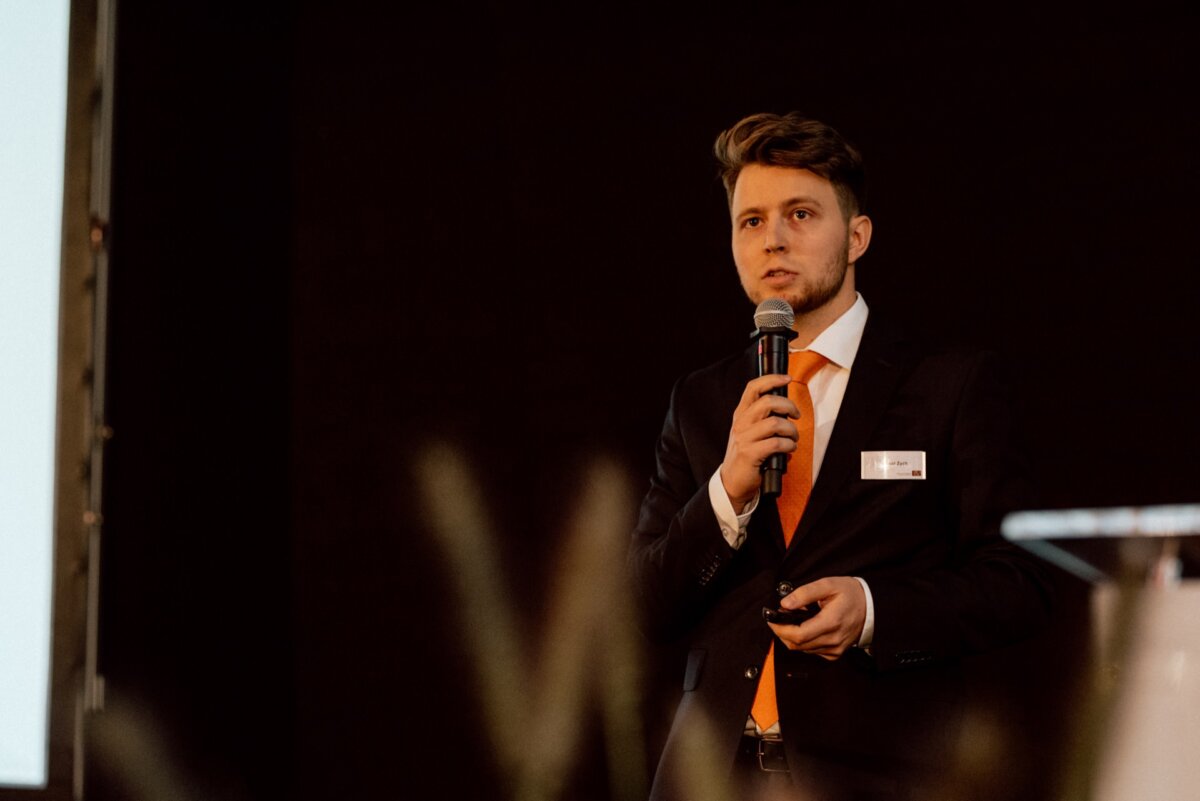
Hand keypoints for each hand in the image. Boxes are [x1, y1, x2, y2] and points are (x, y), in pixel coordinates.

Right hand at [719, 374, 798, 511]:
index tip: (787, 379)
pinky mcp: (750, 453)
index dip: (772, 379)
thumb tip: (787, 408)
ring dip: (792, 430)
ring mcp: (744, 438)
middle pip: (768, 401)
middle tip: (796, 415)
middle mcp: (741, 423)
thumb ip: (763, 418)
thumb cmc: (747, 455)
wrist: (733, 481)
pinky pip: (777, 443)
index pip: (753, 387)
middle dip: (789, 406)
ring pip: (776, 423)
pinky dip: (789, 446)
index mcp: (741, 414)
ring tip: (793, 438)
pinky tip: (789, 450)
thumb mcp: (749, 431)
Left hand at [766, 577, 865, 660]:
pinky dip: (803, 642)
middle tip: (780, 617)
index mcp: (831, 622)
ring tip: (794, 619)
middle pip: (796, 645)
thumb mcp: (828, 585)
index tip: (771, 618)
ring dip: (792, 636)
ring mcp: (835, 649)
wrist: (872, 607)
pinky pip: (811, 651)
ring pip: (802, 649)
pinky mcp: (835, 654)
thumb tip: (785, 604)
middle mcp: (833, 640)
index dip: (780, 628)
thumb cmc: (851, 594)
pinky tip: (805, 628)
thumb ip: (805, 593)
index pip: (797, 635)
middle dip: (782, 632)